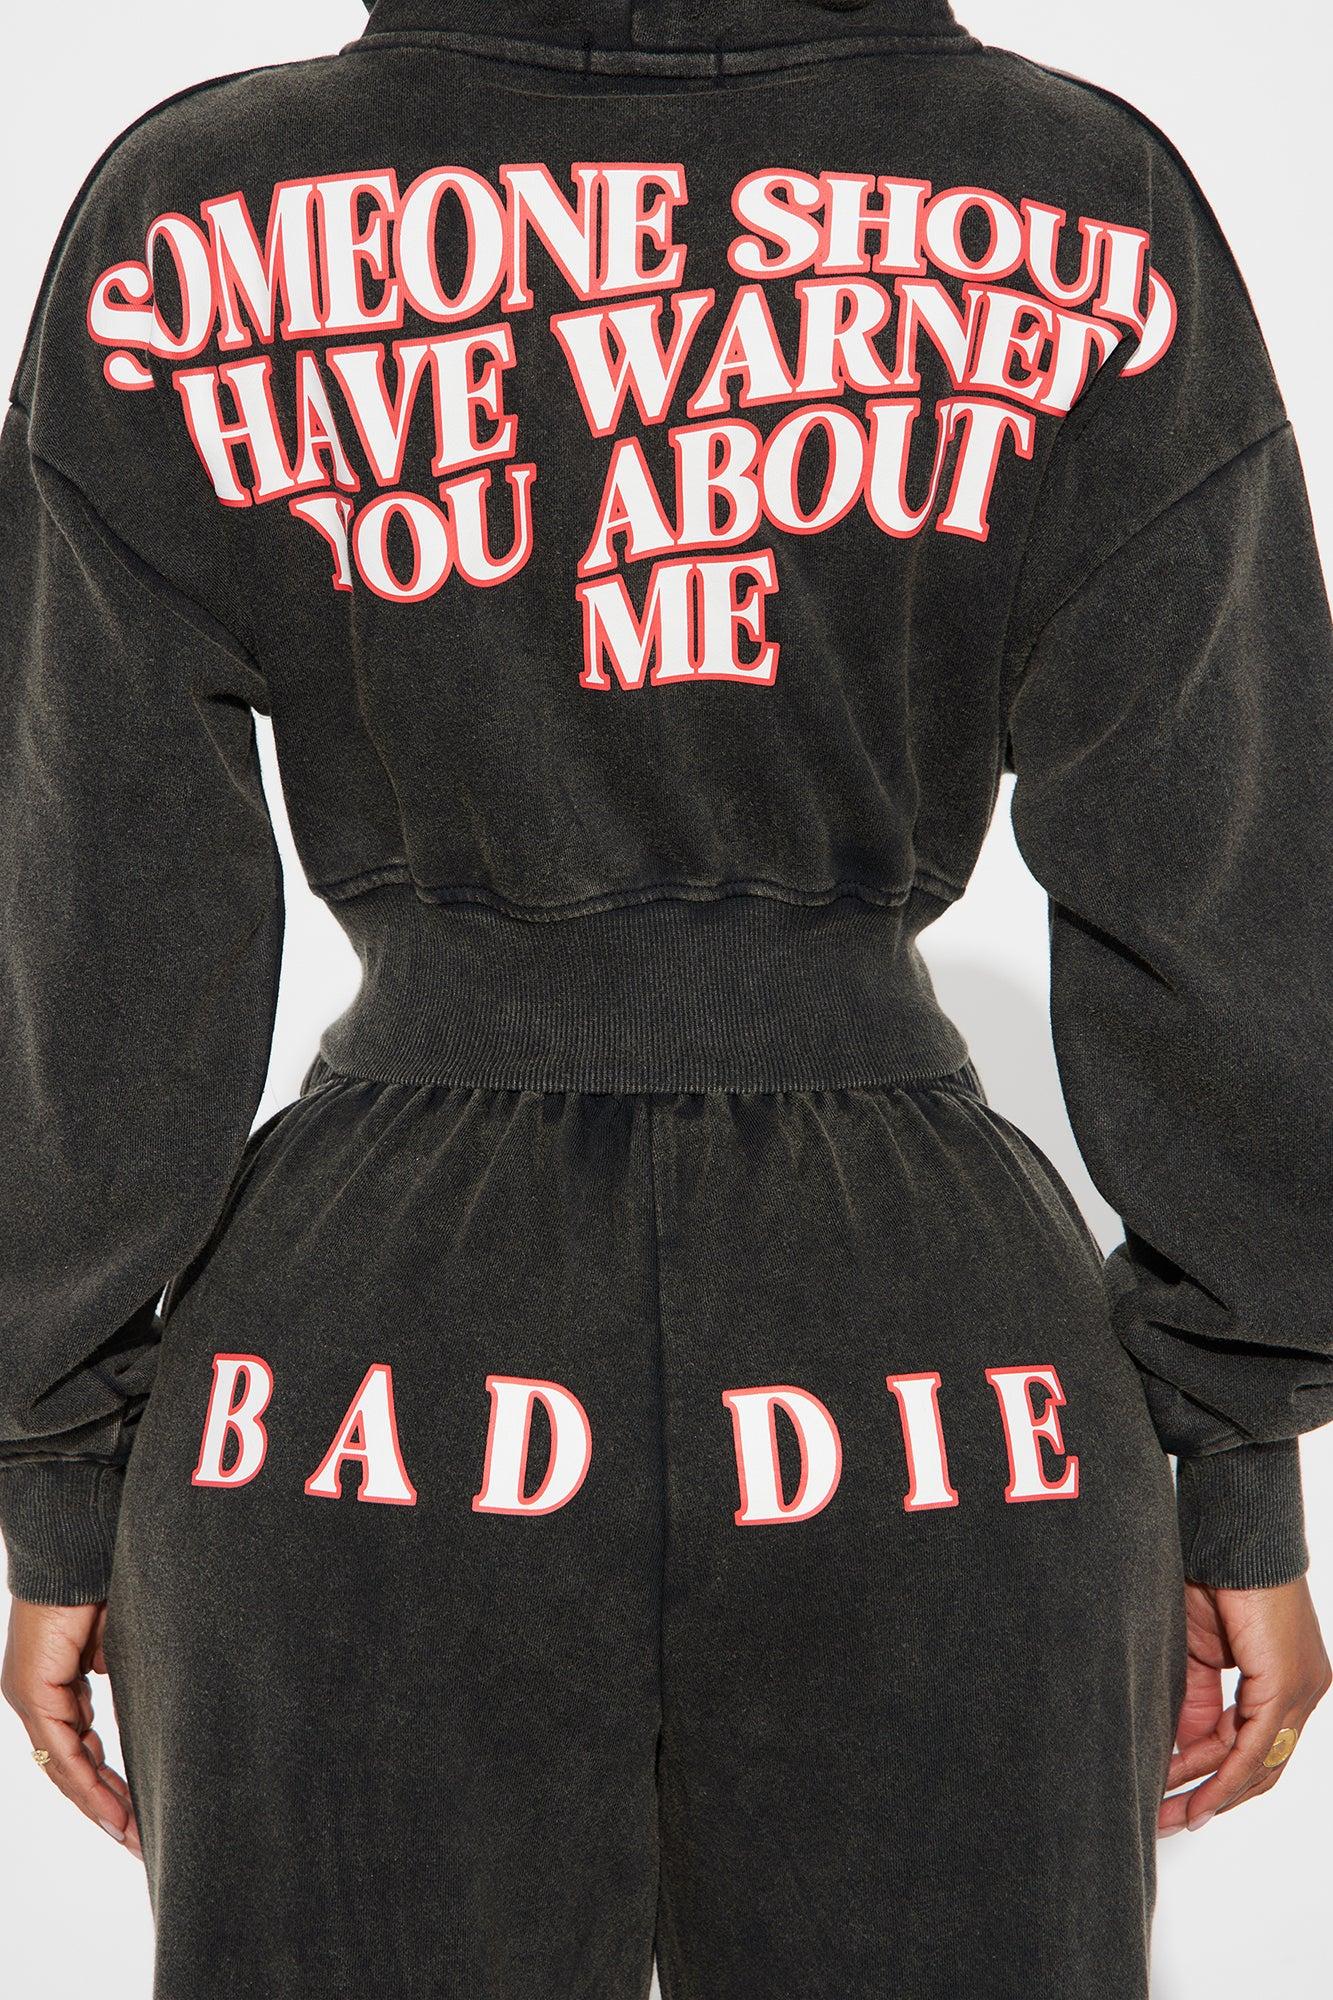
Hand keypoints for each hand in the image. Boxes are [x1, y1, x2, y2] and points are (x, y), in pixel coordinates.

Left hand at [2, 1598, 141, 1858]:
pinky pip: (62, 1749)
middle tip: (138, 1842)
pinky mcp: (33, 1689)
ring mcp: (31, 1696)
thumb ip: (118, 1678)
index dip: (107, 1788)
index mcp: (56, 1687)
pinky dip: (88, 1782)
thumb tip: (135, 1707)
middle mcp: (37, 1697)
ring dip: (100, 1804)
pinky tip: (114, 1807)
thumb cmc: (103, 1581)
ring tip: (131, 1834)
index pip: (79, 1751)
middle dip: (107, 1807)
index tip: (138, 1816)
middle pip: (71, 1768)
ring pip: (66, 1766)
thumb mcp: (117, 1644)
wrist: (78, 1544)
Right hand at [1160, 1575, 1330, 1835]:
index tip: (1167, 1796)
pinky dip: (1225, 1778)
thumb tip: (1181, 1748)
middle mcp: (1302, 1691)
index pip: (1248, 1745)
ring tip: (1170, 1816)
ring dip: (1211, 1794)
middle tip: (1166, 1821)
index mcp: (1283, 1680)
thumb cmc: (1212, 1574)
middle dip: (1209, 1797)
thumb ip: (1194, 1700)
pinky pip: (1255, 1747)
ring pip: (1258, 1763)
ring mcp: (1301, 1690)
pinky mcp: (1286, 1685)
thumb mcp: (1196, 1651)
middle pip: (1258, 1765)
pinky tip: (1199, 1801)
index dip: (1207, 1776)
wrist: (1229, 1536)